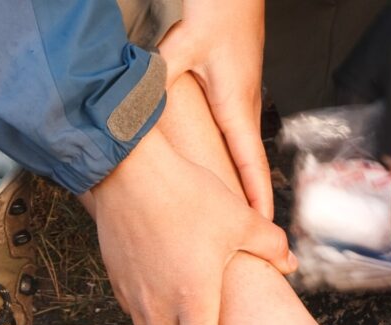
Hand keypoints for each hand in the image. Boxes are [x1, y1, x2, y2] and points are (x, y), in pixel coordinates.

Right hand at [89, 129, 296, 324]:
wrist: (126, 168)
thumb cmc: (187, 194)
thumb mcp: (240, 218)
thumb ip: (270, 246)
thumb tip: (289, 262)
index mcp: (194, 300)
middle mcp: (159, 306)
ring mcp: (134, 295)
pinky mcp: (118, 279)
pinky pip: (136, 315)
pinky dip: (153, 322)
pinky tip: (168, 302)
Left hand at [158, 0, 272, 218]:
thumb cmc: (219, 12)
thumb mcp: (181, 47)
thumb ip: (156, 80)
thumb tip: (130, 108)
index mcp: (237, 106)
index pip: (251, 165)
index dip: (256, 201)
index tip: (260, 229)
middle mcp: (245, 108)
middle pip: (248, 166)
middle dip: (247, 203)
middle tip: (240, 236)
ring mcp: (244, 100)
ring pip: (241, 152)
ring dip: (239, 182)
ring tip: (228, 215)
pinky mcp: (235, 91)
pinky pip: (235, 135)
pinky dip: (230, 160)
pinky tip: (214, 170)